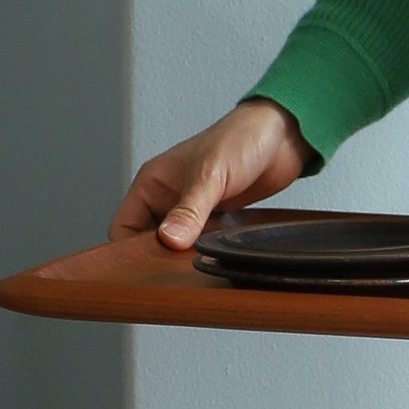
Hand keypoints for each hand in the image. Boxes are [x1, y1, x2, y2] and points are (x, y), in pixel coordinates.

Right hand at [114, 96, 313, 252]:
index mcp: (153, 183)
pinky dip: (205, 254)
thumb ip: (189, 209)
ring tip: (195, 269)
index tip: (145, 270)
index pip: (123, 227)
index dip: (127, 250)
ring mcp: (193, 211)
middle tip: (174, 273)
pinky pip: (201, 245)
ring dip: (184, 258)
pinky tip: (215, 260)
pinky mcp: (216, 220)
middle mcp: (168, 198)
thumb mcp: (210, 174)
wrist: (285, 135)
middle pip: (147, 242)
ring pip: (176, 247)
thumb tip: (169, 241)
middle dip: (157, 259)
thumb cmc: (242, 138)